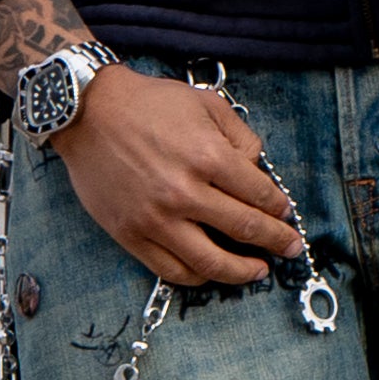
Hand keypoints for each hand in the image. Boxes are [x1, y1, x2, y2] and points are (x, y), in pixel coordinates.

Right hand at [54, 61, 308, 289]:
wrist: (87, 112)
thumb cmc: (149, 103)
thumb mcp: (206, 103)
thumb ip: (240, 136)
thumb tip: (257, 168)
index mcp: (208, 156)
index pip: (259, 195)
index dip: (279, 208)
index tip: (286, 214)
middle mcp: (184, 192)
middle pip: (244, 229)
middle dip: (276, 241)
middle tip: (291, 248)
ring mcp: (155, 218)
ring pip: (210, 261)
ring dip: (242, 271)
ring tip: (258, 271)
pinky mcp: (130, 234)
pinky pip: (170, 269)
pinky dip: (197, 276)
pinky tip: (211, 273)